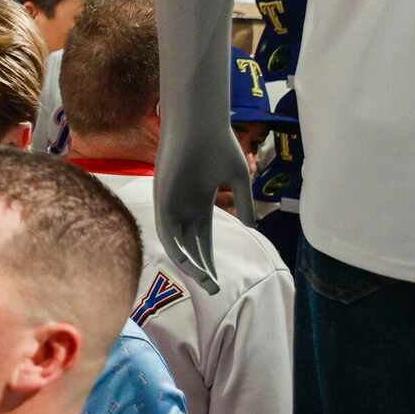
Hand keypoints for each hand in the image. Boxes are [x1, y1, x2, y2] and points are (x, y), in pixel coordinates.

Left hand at [153, 119, 254, 294]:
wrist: (199, 124)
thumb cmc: (219, 144)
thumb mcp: (238, 179)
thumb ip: (244, 204)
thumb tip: (253, 229)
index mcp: (199, 204)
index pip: (203, 240)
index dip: (210, 260)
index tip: (220, 280)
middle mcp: (183, 208)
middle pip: (190, 247)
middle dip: (201, 268)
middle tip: (214, 289)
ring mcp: (170, 205)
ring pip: (177, 244)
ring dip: (189, 264)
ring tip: (205, 281)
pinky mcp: (161, 200)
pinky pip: (167, 232)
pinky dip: (177, 249)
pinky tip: (189, 264)